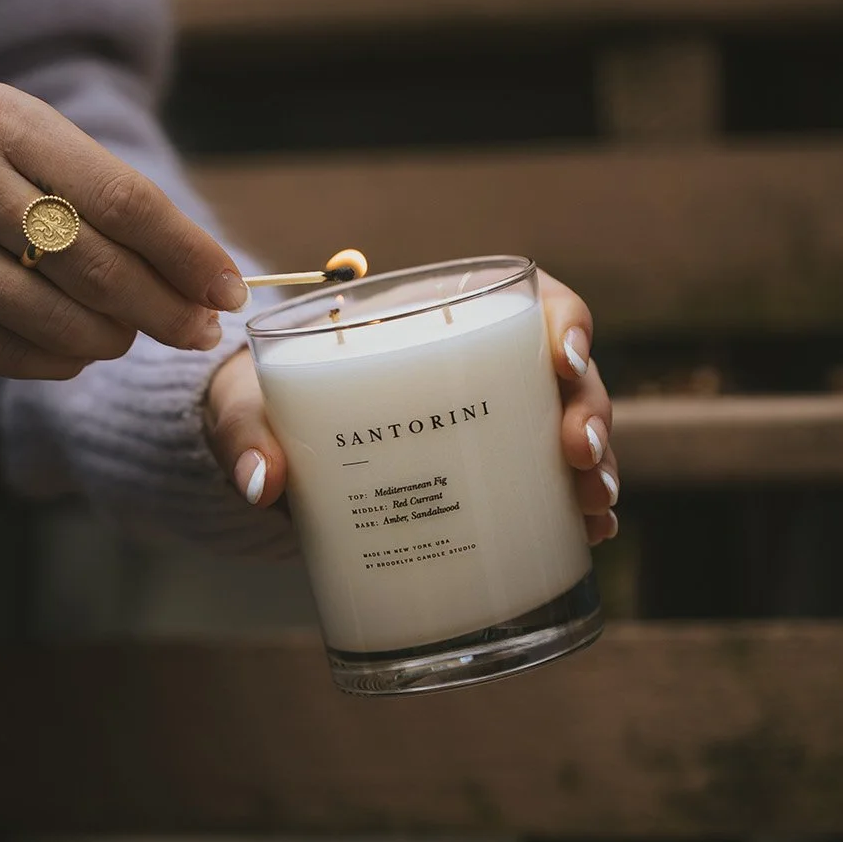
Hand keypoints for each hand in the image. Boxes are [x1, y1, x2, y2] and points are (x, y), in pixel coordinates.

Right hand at [0, 83, 248, 377]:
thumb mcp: (19, 136)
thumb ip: (100, 192)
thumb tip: (200, 276)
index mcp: (2, 119)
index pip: (124, 200)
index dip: (187, 256)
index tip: (228, 292)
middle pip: (97, 268)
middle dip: (163, 311)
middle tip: (194, 333)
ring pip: (56, 323)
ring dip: (109, 342)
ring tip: (121, 335)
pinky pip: (5, 355)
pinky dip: (55, 363)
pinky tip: (71, 352)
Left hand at [206, 270, 618, 544]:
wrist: (272, 457)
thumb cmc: (269, 407)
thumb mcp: (250, 408)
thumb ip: (248, 432)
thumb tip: (262, 481)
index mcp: (438, 325)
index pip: (527, 303)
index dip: (563, 321)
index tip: (561, 357)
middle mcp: (483, 372)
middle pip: (565, 376)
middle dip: (587, 412)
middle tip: (577, 456)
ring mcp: (495, 430)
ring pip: (570, 433)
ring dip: (595, 466)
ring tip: (594, 509)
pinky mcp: (491, 484)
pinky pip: (552, 493)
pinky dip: (577, 515)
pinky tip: (591, 538)